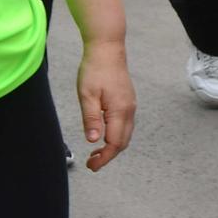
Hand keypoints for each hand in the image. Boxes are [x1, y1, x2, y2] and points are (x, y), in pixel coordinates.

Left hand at [76, 43, 135, 171]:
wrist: (108, 50)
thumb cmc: (95, 71)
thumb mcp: (87, 95)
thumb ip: (91, 119)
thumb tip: (94, 140)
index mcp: (120, 111)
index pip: (115, 143)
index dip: (104, 158)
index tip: (92, 166)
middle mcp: (129, 110)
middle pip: (124, 141)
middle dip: (109, 156)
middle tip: (92, 164)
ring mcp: (131, 106)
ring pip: (125, 134)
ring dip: (112, 146)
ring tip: (95, 153)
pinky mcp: (128, 101)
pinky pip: (125, 125)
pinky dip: (116, 136)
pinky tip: (103, 135)